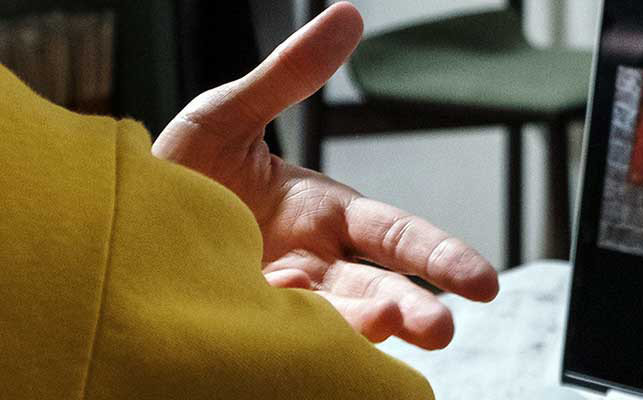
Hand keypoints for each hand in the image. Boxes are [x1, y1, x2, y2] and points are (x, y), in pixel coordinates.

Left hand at [151, 2, 497, 348]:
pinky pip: (283, 337)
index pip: (395, 237)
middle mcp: (314, 266)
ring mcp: (281, 304)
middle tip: (443, 327)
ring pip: (338, 320)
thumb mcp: (228, 115)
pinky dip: (305, 333)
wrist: (110, 226)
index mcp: (324, 216)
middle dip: (416, 308)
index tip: (483, 283)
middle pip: (382, 288)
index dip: (440, 258)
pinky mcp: (246, 330)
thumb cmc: (176, 172)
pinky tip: (309, 325)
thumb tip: (349, 15)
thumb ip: (287, 77)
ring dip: (367, 326)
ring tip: (393, 326)